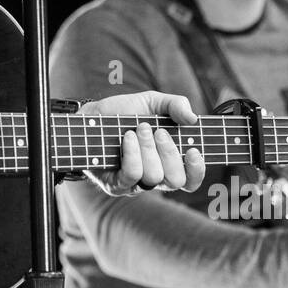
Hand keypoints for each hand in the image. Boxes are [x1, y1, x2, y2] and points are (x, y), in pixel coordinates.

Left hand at [79, 91, 205, 196]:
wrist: (91, 115)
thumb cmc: (124, 112)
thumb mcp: (152, 102)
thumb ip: (176, 105)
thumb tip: (194, 119)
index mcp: (169, 162)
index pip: (191, 180)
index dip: (197, 170)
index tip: (192, 149)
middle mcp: (155, 177)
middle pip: (175, 180)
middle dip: (169, 152)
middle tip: (158, 132)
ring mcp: (135, 184)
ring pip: (154, 176)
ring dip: (148, 148)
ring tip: (138, 129)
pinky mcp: (116, 185)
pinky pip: (132, 175)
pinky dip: (132, 153)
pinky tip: (127, 137)